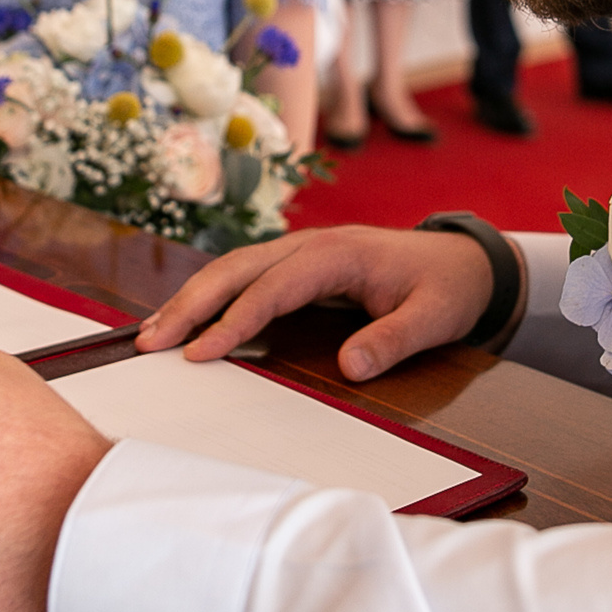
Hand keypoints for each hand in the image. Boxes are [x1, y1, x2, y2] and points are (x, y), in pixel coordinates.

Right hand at [135, 223, 496, 380]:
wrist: (462, 261)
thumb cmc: (445, 289)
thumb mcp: (434, 318)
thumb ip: (394, 340)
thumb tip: (351, 366)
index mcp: (339, 252)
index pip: (274, 288)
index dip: (235, 320)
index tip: (201, 352)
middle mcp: (311, 244)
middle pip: (237, 268)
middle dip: (191, 303)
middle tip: (149, 341)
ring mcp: (300, 251)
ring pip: (232, 268)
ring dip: (191, 298)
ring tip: (151, 333)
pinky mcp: (297, 266)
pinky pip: (244, 276)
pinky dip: (210, 296)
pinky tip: (186, 321)